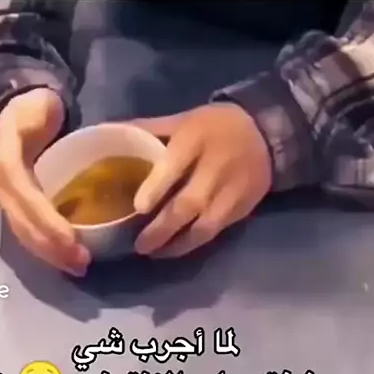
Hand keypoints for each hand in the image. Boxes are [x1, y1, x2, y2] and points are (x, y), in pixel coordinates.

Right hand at [0, 88, 89, 274]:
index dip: (46, 220)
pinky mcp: (14, 207)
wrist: (11, 112)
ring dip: (49, 254)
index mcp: (6, 161)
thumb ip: (49, 119)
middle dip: (51, 246)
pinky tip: (66, 260)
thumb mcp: (38, 106)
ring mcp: (5, 199)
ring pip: (23, 233)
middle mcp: (1, 185)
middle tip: (82, 262)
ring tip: (77, 267)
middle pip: (23, 223)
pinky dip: (46, 249)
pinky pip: (26, 232)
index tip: (72, 238)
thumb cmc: (32, 110)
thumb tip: (75, 136)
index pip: (25, 197)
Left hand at [131, 104, 271, 257]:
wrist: (266, 133)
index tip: (138, 207)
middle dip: (162, 228)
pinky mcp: (241, 208)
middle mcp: (215, 168)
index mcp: (196, 139)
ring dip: (178, 244)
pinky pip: (216, 231)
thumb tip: (106, 132)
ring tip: (156, 254)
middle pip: (188, 203)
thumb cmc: (215, 126)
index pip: (175, 165)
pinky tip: (177, 248)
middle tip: (140, 246)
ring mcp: (231, 192)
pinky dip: (195, 242)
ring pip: (204, 225)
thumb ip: (149, 130)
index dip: (156, 187)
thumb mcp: (183, 119)